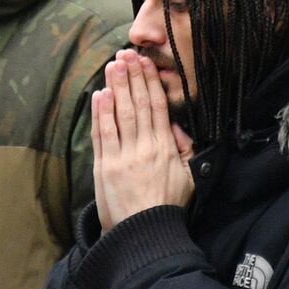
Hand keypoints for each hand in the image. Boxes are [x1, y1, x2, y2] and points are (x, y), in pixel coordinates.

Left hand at [92, 50, 194, 230]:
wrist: (145, 233)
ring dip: (115, 88)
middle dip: (131, 78)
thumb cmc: (167, 207)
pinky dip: (101, 114)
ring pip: (119, 115)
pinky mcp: (105, 167)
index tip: (146, 64)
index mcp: (165, 148)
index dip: (150, 83)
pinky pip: (103, 135)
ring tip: (112, 66)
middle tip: (126, 55)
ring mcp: (123, 157)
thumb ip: (186, 150)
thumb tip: (178, 128)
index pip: (157, 108)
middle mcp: (144, 148)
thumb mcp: (188, 178)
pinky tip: (99, 95)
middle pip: (137, 105)